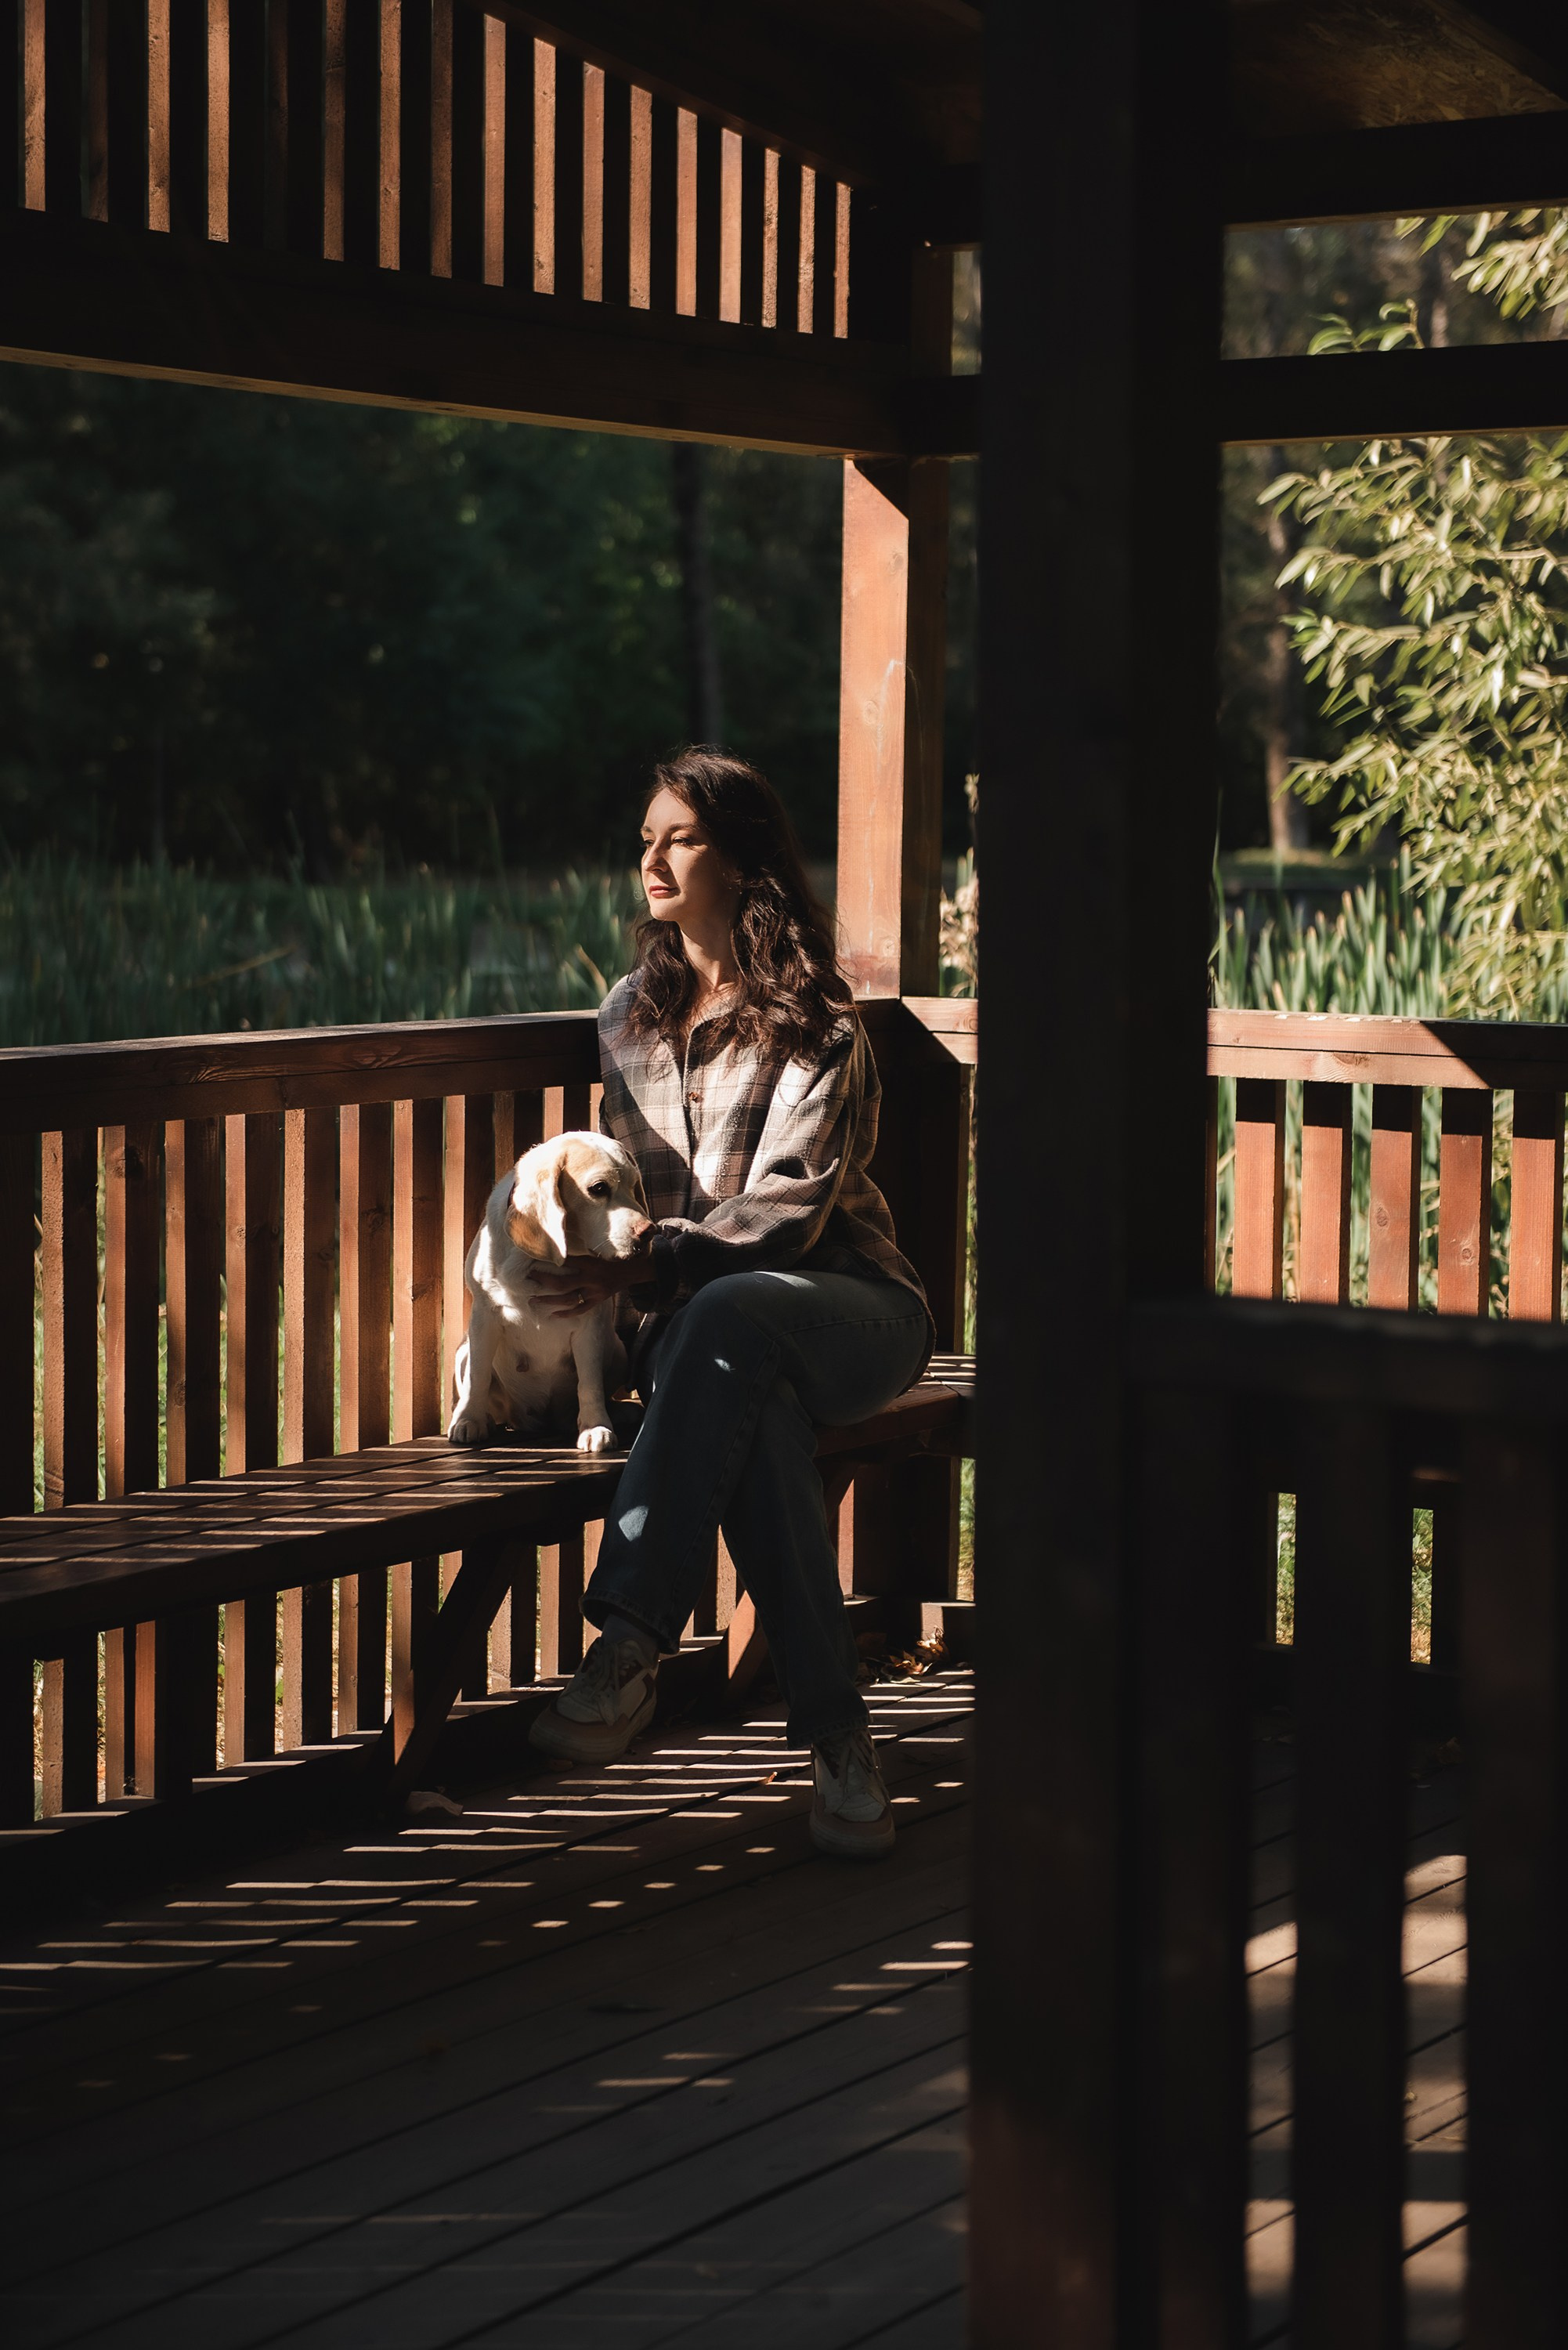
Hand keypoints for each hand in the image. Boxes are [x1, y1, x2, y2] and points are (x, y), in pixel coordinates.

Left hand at [533, 1249, 648, 1319]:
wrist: (629, 1272)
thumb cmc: (608, 1260)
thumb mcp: (594, 1252)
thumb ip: (577, 1252)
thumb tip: (556, 1248)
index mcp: (590, 1263)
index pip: (567, 1262)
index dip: (550, 1261)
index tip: (534, 1260)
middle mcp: (591, 1278)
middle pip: (563, 1283)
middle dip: (544, 1282)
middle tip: (530, 1279)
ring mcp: (594, 1292)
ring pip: (568, 1299)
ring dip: (549, 1301)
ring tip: (533, 1300)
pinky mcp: (597, 1301)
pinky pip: (580, 1310)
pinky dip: (566, 1313)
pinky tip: (553, 1315)